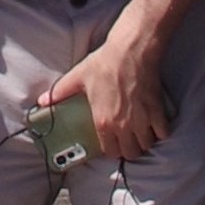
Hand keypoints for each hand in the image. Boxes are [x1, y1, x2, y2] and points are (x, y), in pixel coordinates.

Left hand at [41, 19, 172, 159]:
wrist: (130, 51)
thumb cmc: (104, 63)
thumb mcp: (77, 77)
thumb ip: (59, 93)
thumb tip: (41, 101)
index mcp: (102, 122)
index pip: (109, 152)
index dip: (111, 150)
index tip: (113, 143)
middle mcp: (122, 126)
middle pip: (130, 153)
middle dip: (129, 150)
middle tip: (128, 140)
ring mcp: (141, 121)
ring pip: (146, 145)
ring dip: (144, 141)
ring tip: (141, 132)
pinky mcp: (157, 112)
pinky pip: (162, 133)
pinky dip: (160, 132)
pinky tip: (155, 124)